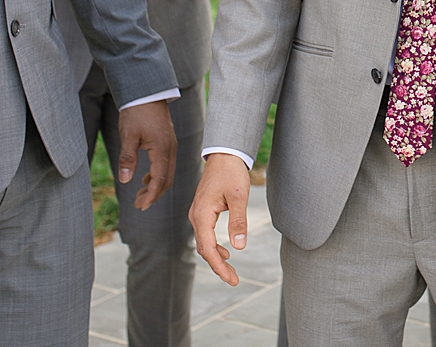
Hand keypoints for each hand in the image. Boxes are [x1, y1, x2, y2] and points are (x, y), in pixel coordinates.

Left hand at [116, 99, 176, 210]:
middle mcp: (170, 149)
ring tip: (140, 195)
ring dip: (155, 186)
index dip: (151, 195)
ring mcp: (170, 145)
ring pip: (168, 173)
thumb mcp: (128, 136)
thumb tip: (125, 180)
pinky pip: (166, 164)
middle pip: (167, 179)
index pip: (160, 180)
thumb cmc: (136, 112)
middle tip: (138, 205)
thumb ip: (127, 158)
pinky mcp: (167, 142)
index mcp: (162, 149)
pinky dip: (157, 175)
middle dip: (154, 194)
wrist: (147, 92)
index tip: (141, 206)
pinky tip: (144, 178)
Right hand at [190, 152, 251, 285]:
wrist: (224, 154)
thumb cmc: (232, 173)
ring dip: (217, 258)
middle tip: (234, 280)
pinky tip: (226, 251)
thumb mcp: (239, 197)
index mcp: (202, 215)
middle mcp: (196, 216)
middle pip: (204, 249)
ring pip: (205, 242)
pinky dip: (215, 246)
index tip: (231, 279)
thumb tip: (239, 247)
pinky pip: (206, 234)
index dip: (218, 266)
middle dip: (218, 266)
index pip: (207, 248)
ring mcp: (198, 214)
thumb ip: (238, 221)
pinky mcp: (203, 211)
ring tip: (231, 272)